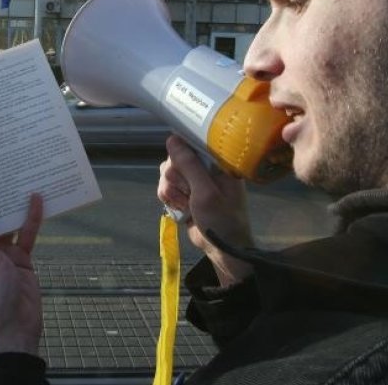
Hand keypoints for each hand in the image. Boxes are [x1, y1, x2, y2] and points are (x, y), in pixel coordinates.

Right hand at [157, 135, 253, 285]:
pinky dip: (169, 198)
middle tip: (190, 194)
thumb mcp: (206, 193)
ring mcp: (193, 179)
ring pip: (166, 173)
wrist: (221, 249)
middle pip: (174, 158)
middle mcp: (205, 166)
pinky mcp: (184, 191)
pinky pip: (165, 185)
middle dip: (177, 180)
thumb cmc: (222, 221)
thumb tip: (172, 138)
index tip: (183, 170)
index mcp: (217, 161)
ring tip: (187, 205)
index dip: (182, 154)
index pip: (191, 142)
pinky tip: (182, 209)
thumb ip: (189, 165)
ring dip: (172, 192)